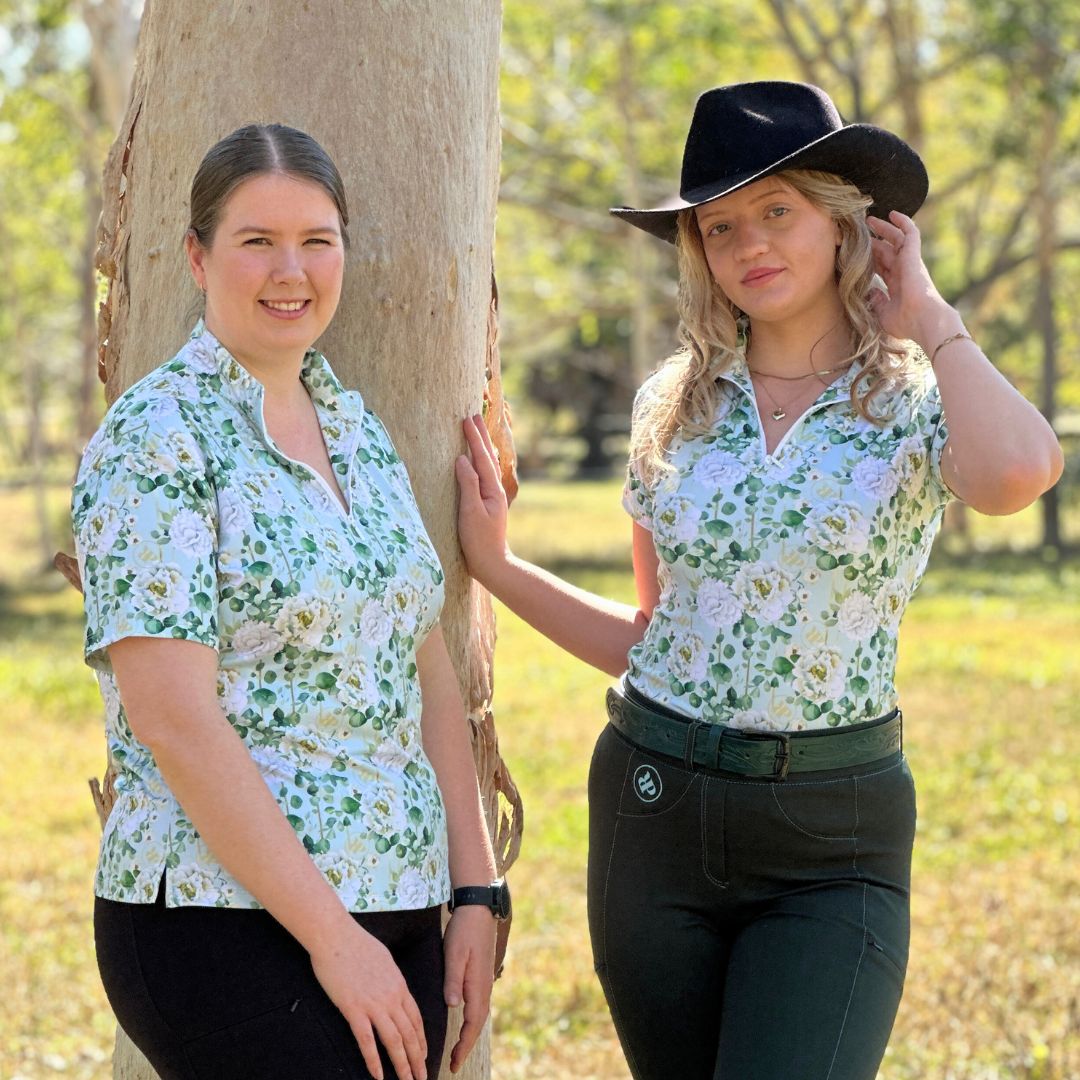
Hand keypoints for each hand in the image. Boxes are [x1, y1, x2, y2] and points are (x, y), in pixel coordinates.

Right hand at [309, 923, 427, 1079]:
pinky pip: (366, 1041)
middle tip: (422, 1077)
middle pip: (410, 1034)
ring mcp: (373, 1004)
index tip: (424, 1055)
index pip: (416, 1019)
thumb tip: (394, 989)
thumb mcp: (384, 959)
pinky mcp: (353, 1009)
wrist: (336, 936)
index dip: (422, 1040)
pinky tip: (378, 1076)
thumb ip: (391, 979)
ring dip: (402, 1065)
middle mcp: (391, 997)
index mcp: (399, 985)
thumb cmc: (357, 943)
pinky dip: (373, 1061)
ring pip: (393, 1041)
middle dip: (417, 1059)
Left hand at [442, 905, 496, 1072]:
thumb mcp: (455, 953)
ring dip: (469, 1033)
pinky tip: (464, 1019)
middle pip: (477, 1023)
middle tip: (453, 1064)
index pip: (472, 1024)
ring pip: (478, 1013)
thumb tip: (453, 1006)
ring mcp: (484, 979)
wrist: (479, 907)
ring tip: (457, 1048)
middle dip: (466, 1045)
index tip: (453, 1063)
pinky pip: (478, 1003)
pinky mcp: (481, 973)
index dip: (463, 1046)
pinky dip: (471, 1018)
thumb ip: (454, 980)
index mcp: (478, 984)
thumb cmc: (465, 929)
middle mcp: (484, 985)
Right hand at [455, 414, 510, 588]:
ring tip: (475, 431)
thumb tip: (462, 459)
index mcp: (492, 489)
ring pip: (486, 465)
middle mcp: (494, 490)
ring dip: (480, 447)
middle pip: (487, 457)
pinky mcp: (486, 505)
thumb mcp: (471, 512)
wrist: (492, 564)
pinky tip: (476, 462)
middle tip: (473, 416)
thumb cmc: (479, 541)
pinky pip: (482, 475)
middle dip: (479, 436)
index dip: (474, 438)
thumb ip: (467, 485)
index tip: (466, 419)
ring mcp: (491, 497)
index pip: (481, 458)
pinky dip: (479, 462)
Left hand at [867, 211, 957, 347]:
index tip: (856, 252)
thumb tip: (869, 291)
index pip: (881, 267)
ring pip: (896, 239)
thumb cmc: (905, 322)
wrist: (923, 319)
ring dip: (883, 228)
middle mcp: (903, 271)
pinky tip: (892, 214)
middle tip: (861, 231)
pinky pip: (910, 233)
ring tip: (869, 219)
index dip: (870, 259)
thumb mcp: (883, 312)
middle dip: (874, 241)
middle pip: (886, 251)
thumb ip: (875, 301)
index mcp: (896, 284)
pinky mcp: (913, 255)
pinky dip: (903, 222)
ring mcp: (908, 262)